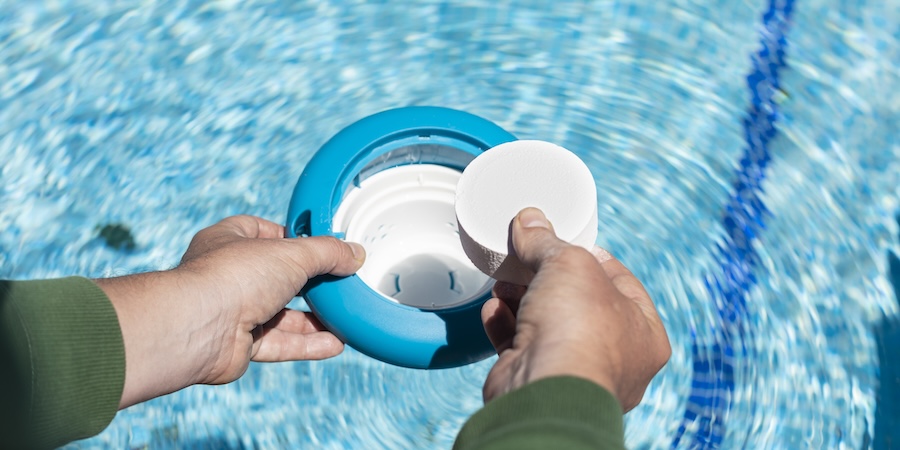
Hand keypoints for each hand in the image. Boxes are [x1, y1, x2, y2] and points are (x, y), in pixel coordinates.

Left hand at [95, 215, 364, 407]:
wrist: (197, 328)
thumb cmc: (233, 276)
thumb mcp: (292, 253)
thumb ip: (328, 252)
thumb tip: (355, 254)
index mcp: (231, 240)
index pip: (267, 232)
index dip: (297, 238)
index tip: (327, 245)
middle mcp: (230, 275)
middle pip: (279, 276)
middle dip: (310, 282)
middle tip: (342, 282)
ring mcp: (234, 310)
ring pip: (281, 314)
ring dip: (314, 318)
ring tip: (346, 316)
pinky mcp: (240, 344)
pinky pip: (279, 343)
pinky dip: (307, 343)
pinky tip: (336, 343)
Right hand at [480, 208, 669, 411]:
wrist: (543, 390)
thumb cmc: (579, 330)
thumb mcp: (568, 264)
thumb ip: (547, 241)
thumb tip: (529, 220)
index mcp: (644, 333)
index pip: (620, 281)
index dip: (591, 256)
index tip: (565, 241)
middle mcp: (615, 358)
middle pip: (578, 302)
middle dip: (547, 278)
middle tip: (526, 257)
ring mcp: (575, 373)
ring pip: (548, 325)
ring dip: (522, 299)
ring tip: (504, 280)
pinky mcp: (538, 381)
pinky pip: (522, 347)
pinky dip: (506, 325)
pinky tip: (494, 307)